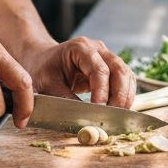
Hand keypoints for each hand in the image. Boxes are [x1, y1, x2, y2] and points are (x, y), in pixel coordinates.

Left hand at [21, 37, 135, 108]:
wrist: (41, 59)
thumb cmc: (42, 70)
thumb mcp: (48, 86)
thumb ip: (66, 101)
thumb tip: (85, 119)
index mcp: (79, 48)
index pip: (98, 70)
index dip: (102, 91)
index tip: (98, 110)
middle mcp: (97, 49)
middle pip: (119, 70)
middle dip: (119, 95)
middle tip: (112, 116)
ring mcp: (106, 56)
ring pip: (126, 75)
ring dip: (125, 96)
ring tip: (116, 116)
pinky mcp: (110, 67)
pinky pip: (125, 80)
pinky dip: (125, 95)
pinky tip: (119, 109)